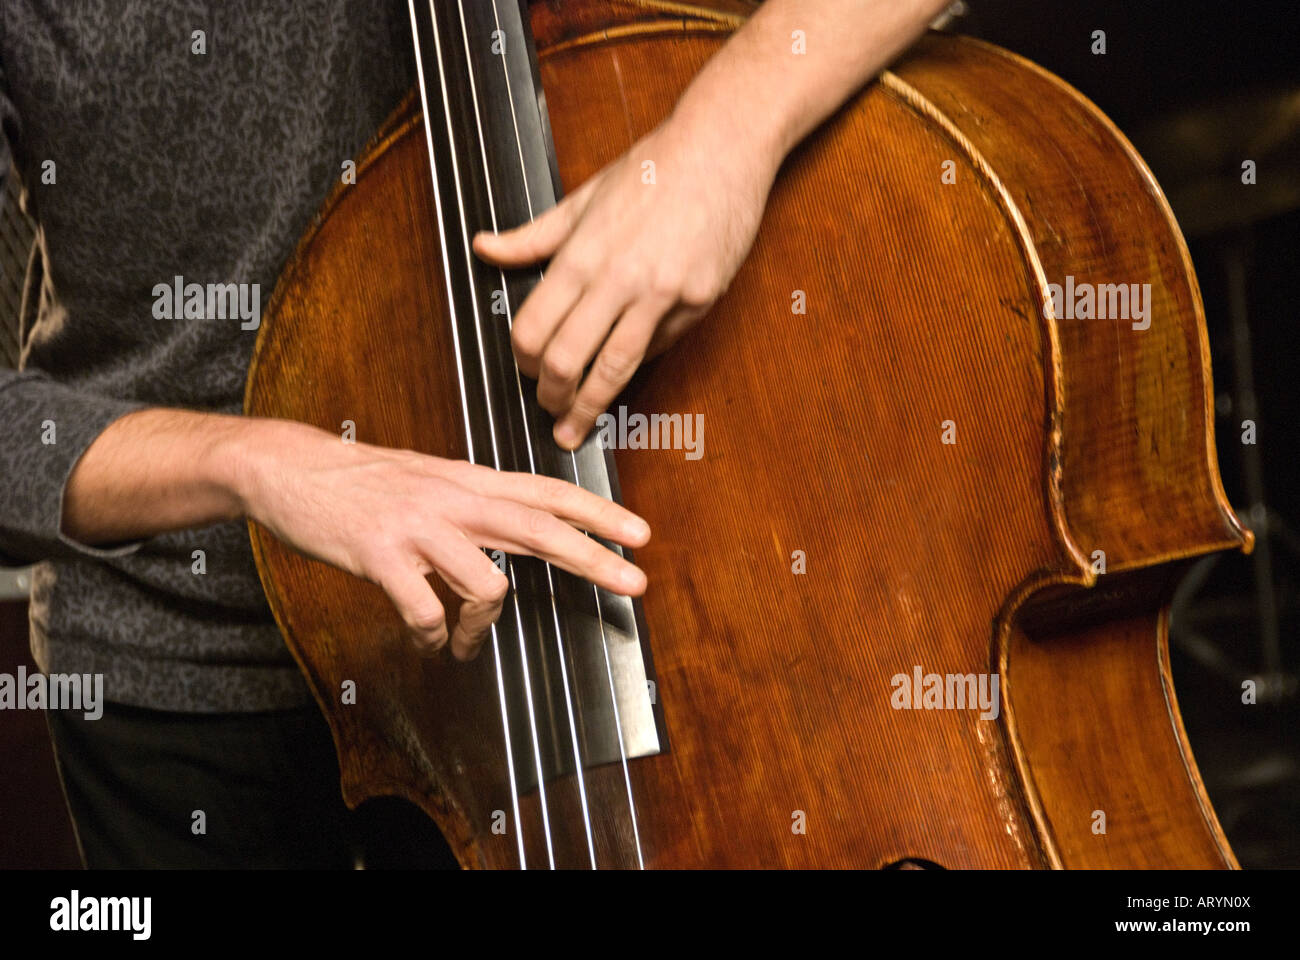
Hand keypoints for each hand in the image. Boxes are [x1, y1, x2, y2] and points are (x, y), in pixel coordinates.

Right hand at [237, 421, 649, 660]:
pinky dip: (430, 637)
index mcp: (467, 480)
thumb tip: (518, 524)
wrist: (288, 468)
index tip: (639, 531)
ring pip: (486, 582)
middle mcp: (452, 498)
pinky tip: (425, 640)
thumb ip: (474, 500)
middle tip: (636, 583)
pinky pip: (425, 610)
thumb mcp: (429, 477)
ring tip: (460, 643)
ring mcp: (417, 526)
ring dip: (478, 630)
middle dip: (594, 557)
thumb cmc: (362, 479)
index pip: (546, 492)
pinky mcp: (380, 554)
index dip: (598, 511)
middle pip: (539, 528)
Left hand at [472, 111, 779, 449]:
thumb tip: (484, 248)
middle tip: (547, 408)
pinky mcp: (697, 302)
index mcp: (583, 253)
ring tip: (574, 427)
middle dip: (552, 395)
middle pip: (569, 359)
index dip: (523, 358)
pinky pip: (659, 346)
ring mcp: (661, 295)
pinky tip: (625, 371)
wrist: (720, 150)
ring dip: (589, 406)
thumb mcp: (584, 199)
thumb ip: (533, 237)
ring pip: (615, 369)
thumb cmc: (653, 169)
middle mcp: (619, 278)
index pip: (535, 327)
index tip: (526, 368)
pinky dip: (638, 363)